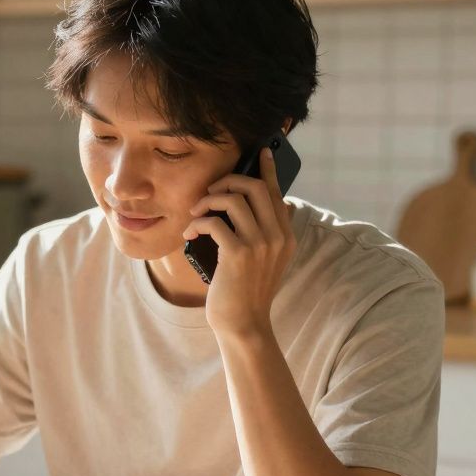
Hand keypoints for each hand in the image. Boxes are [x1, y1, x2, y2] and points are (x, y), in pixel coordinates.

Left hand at [182, 146, 295, 338]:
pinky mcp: (238, 254)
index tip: (259, 151)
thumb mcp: (265, 261)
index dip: (267, 169)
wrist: (243, 324)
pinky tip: (189, 233)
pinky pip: (214, 222)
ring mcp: (259, 244)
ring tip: (195, 213)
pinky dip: (197, 223)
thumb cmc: (246, 292)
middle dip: (228, 180)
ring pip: (233, 199)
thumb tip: (263, 204)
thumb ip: (266, 234)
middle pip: (255, 187)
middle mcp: (277, 236)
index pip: (277, 193)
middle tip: (210, 190)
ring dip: (207, 200)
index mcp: (286, 236)